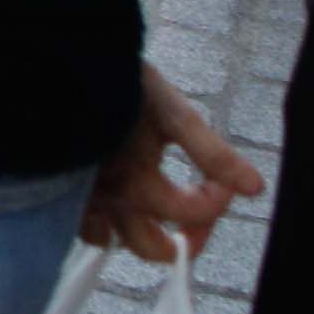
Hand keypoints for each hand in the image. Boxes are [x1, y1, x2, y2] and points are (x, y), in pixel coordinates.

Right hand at [79, 64, 264, 265]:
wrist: (61, 64)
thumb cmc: (117, 84)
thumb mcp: (173, 113)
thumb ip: (213, 154)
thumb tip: (254, 188)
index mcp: (138, 182)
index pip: (191, 215)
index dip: (217, 200)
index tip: (220, 178)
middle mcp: (107, 199)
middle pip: (151, 249)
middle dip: (181, 239)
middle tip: (195, 218)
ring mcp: (79, 198)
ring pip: (112, 240)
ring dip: (138, 231)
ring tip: (153, 206)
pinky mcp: (59, 189)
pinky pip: (82, 224)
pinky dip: (102, 220)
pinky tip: (114, 196)